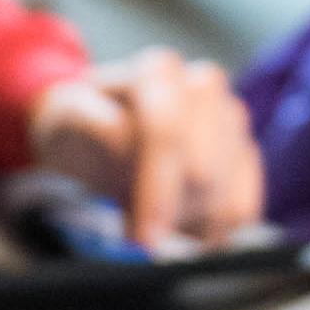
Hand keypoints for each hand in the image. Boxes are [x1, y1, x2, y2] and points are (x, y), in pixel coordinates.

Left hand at [29, 51, 264, 251]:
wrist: (96, 129)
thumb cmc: (79, 124)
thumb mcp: (65, 116)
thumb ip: (90, 120)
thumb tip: (123, 136)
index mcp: (158, 72)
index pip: (168, 133)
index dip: (157, 190)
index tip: (143, 238)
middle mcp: (203, 87)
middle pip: (205, 171)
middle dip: (172, 214)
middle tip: (142, 235)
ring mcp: (230, 119)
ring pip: (227, 193)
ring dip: (191, 225)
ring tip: (157, 225)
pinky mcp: (245, 152)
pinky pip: (244, 205)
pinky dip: (217, 232)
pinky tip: (186, 234)